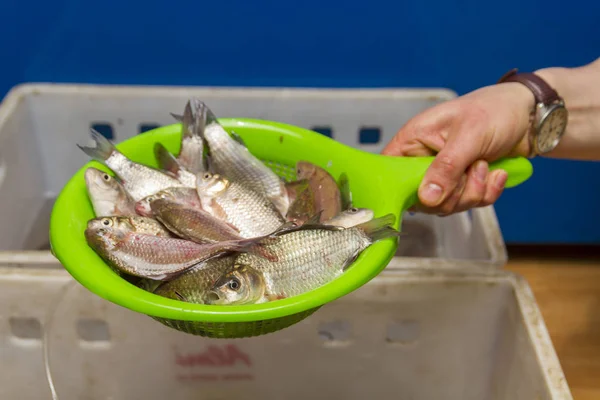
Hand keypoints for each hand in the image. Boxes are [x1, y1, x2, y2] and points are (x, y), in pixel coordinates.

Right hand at [382, 82, 534, 215]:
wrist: (530, 115)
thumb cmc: (495, 110)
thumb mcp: (469, 136)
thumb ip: (446, 167)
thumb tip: (426, 198)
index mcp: (413, 140)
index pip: (389, 171)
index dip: (401, 188)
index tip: (425, 194)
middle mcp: (424, 159)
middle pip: (421, 197)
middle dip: (453, 192)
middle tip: (472, 169)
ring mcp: (444, 174)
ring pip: (446, 204)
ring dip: (473, 191)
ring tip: (486, 166)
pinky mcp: (463, 184)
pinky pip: (467, 203)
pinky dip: (486, 193)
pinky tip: (497, 173)